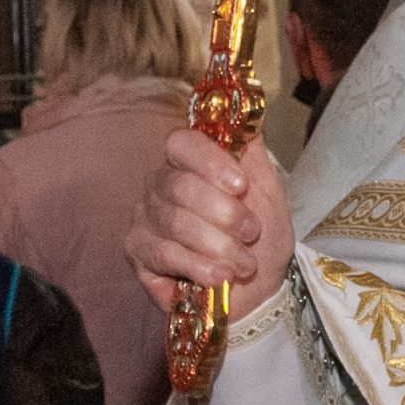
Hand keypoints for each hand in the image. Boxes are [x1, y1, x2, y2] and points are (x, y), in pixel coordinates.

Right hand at [125, 130, 292, 323]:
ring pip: (177, 223)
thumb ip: (252, 151)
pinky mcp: (136, 252)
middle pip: (182, 187)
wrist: (257, 292)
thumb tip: (243, 112)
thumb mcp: (268, 191)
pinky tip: (219, 277)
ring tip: (243, 264)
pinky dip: (199, 266)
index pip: (182, 144)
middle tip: (251, 233)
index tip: (241, 185)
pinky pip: (164, 253)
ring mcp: (145, 218)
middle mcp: (161, 185)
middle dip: (226, 215)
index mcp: (190, 163)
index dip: (210, 162)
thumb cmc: (260, 240)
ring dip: (220, 247)